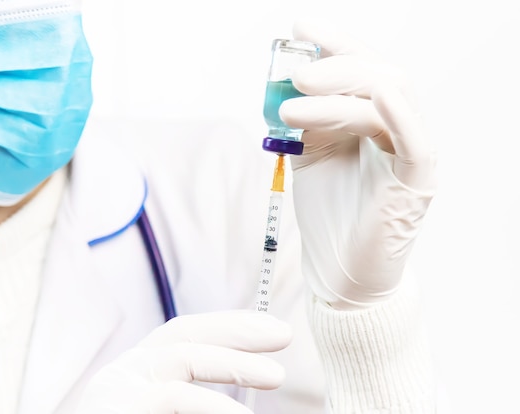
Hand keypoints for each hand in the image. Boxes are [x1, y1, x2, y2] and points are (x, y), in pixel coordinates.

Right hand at [75, 311, 291, 412]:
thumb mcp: (167, 412)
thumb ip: (197, 398)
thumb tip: (254, 385)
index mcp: (138, 373)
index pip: (184, 334)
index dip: (228, 326)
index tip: (268, 329)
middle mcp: (123, 374)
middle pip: (183, 336)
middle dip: (235, 330)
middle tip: (283, 335)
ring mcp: (115, 391)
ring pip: (181, 361)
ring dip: (232, 364)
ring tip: (276, 376)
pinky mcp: (114, 410)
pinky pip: (172, 399)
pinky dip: (212, 405)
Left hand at [281, 22, 436, 309]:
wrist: (339, 271)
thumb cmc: (328, 213)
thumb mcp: (308, 154)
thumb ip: (304, 118)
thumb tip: (285, 81)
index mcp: (372, 120)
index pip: (360, 69)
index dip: (334, 43)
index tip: (300, 28)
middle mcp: (395, 128)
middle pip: (377, 75)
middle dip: (335, 66)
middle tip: (295, 72)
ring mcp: (409, 152)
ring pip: (389, 99)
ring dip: (341, 92)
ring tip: (293, 104)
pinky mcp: (416, 180)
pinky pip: (414, 140)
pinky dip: (397, 114)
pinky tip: (375, 96)